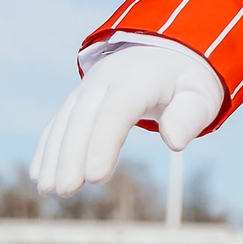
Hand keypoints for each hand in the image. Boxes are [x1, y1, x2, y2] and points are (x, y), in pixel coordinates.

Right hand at [30, 37, 223, 196]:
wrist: (164, 51)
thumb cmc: (186, 80)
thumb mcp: (201, 93)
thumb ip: (191, 115)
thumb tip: (175, 142)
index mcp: (140, 78)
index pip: (117, 111)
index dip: (104, 144)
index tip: (95, 178)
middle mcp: (107, 79)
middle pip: (85, 119)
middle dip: (73, 156)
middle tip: (67, 191)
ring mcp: (89, 88)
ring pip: (66, 121)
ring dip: (54, 156)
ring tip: (49, 191)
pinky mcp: (79, 99)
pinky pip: (59, 122)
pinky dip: (47, 148)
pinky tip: (40, 176)